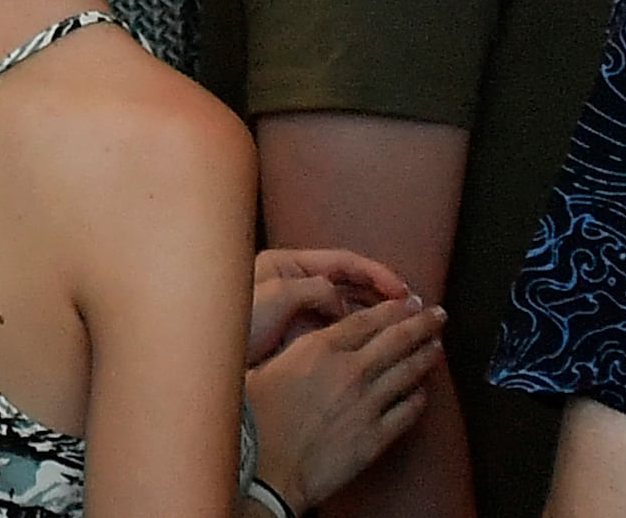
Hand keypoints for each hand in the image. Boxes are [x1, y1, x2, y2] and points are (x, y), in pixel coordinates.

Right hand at [246, 255, 440, 511]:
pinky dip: (419, 399)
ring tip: (437, 346)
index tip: (407, 301)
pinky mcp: (375, 436)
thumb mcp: (261, 366)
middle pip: (396, 340)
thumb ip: (288, 350)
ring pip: (407, 373)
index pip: (366, 320)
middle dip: (421, 324)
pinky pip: (406, 412)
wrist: (267, 467)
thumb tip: (293, 338)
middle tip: (437, 315)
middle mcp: (349, 371)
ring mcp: (367, 404)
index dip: (392, 309)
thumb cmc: (254, 417)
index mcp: (318, 349)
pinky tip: (423, 392)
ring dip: (426, 357)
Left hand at [248, 247, 419, 357]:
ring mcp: (299, 311)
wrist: (211, 363)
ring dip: (376, 315)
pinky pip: (339, 330)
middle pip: (350, 283)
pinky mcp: (301, 337)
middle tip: (414, 310)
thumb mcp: (273, 297)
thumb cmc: (232, 323)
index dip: (376, 274)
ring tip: (406, 328)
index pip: (343, 262)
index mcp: (287, 265)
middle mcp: (295, 283)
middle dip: (382, 294)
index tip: (403, 291)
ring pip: (348, 307)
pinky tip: (380, 346)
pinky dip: (361, 334)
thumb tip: (343, 304)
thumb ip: (314, 290)